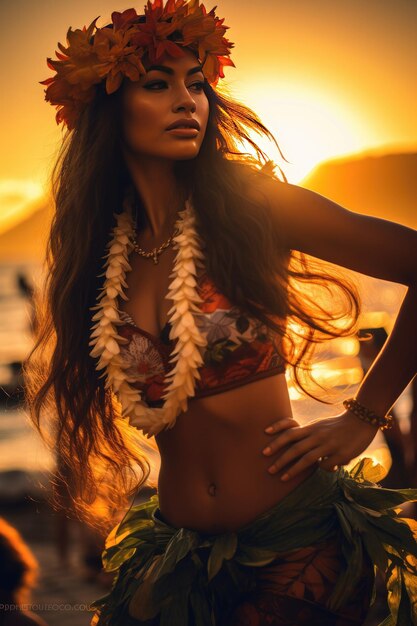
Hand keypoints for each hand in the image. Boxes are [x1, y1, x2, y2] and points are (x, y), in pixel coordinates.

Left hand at [262, 411, 378, 480]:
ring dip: (293, 470)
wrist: (361, 420)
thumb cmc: (339, 425)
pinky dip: (324, 469)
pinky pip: (327, 466)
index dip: (277, 439)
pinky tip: (327, 470)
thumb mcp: (321, 426)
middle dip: (280, 460)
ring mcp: (329, 445)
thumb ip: (309, 435)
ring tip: (283, 479)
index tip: (265, 446)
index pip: (290, 433)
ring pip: (307, 459)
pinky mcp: (341, 454)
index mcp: (312, 428)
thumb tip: (296, 448)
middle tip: (269, 470)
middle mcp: (318, 436)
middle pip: (295, 449)